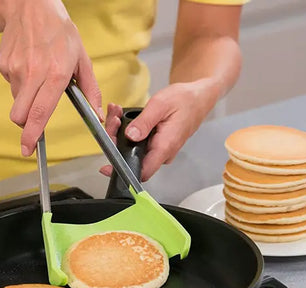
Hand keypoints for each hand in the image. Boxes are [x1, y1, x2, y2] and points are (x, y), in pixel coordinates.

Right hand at [0, 0, 102, 155]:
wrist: (30, 5)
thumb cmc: (60, 32)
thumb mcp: (82, 59)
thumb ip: (90, 90)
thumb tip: (97, 115)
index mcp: (55, 74)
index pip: (39, 112)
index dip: (32, 134)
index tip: (28, 148)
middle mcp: (32, 72)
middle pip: (19, 115)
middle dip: (25, 125)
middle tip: (34, 120)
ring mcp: (14, 68)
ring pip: (16, 101)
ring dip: (26, 100)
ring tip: (38, 79)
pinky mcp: (3, 64)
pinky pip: (10, 85)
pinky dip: (20, 84)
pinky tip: (29, 67)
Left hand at [101, 79, 217, 180]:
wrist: (198, 97)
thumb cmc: (185, 99)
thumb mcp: (161, 104)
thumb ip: (144, 122)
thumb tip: (130, 136)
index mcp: (165, 147)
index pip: (142, 171)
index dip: (123, 170)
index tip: (107, 166)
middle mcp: (162, 153)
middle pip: (132, 159)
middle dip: (116, 141)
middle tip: (112, 119)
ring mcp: (159, 150)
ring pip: (133, 150)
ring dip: (119, 134)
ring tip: (116, 113)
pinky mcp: (156, 145)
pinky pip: (138, 143)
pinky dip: (128, 131)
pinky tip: (122, 116)